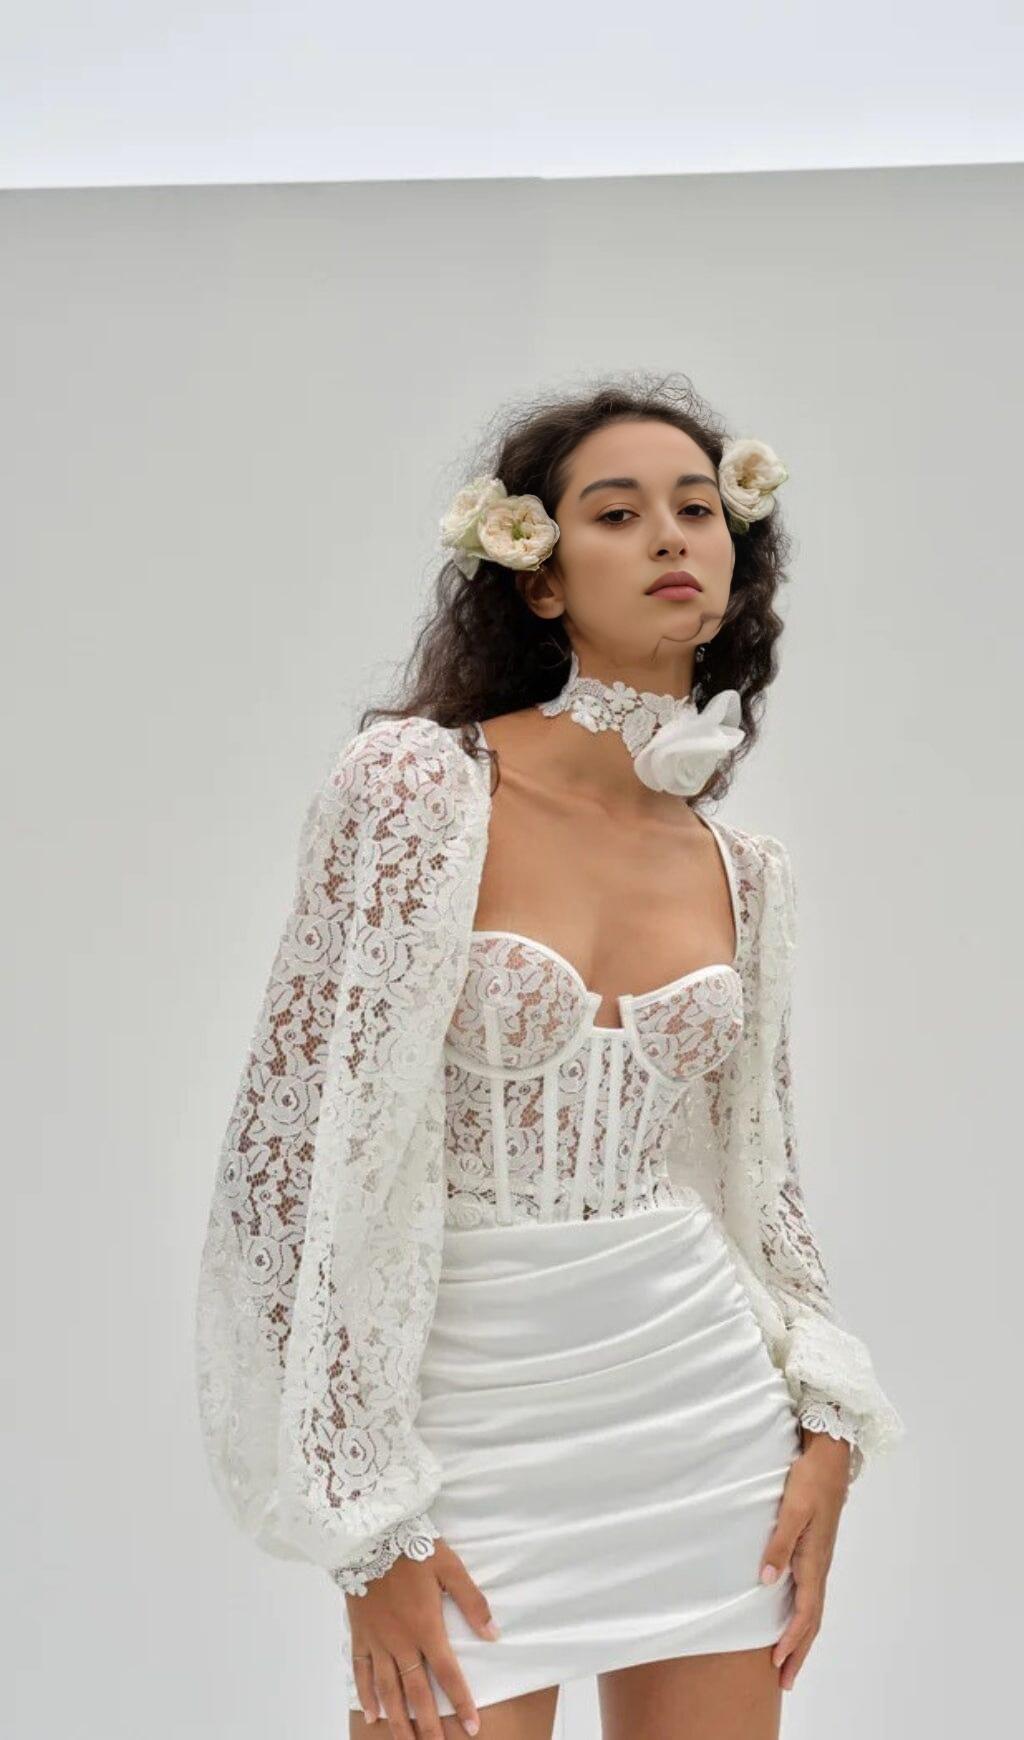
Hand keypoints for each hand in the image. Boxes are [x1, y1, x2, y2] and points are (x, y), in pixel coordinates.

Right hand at [347, 1537, 499, 1736]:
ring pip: (388, 1689)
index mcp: (426, 1627)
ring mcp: (378, 1640)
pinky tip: (373, 1715)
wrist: (368, 1534)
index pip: (448, 1674)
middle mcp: (401, 1641)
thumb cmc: (412, 1547)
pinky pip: (361, 1670)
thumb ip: (472, 1602)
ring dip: (398, 1720)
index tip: (472, 1728)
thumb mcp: (450, 1567)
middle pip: (416, 1692)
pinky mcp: (360, 1632)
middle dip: (428, 1726)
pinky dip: (366, 1695)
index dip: (461, 1703)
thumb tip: (494, 1634)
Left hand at [758, 1430, 850, 1690]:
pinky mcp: (817, 1549)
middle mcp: (819, 1565)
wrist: (830, 1455)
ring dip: (801, 1636)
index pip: (805, 1612)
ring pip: (813, 1608)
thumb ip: (779, 1544)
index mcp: (814, 1560)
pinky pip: (812, 1593)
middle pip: (812, 1619)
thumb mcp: (791, 1509)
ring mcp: (820, 1558)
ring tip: (788, 1659)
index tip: (778, 1663)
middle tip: (784, 1681)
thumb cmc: (809, 1479)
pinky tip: (793, 1616)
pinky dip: (804, 1615)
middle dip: (799, 1651)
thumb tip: (767, 1582)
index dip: (792, 1640)